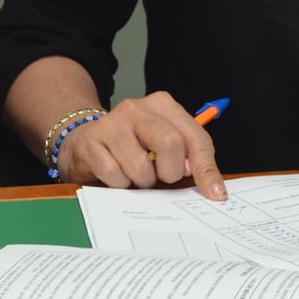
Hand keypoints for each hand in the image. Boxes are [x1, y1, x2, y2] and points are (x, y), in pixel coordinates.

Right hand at [55, 92, 227, 199]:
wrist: (83, 141)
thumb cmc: (132, 146)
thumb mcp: (163, 144)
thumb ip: (189, 158)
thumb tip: (212, 186)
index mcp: (162, 105)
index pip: (196, 137)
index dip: (207, 169)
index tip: (214, 194)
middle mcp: (137, 108)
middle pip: (171, 145)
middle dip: (170, 172)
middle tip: (160, 177)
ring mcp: (111, 123)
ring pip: (141, 166)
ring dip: (142, 181)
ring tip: (135, 174)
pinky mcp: (91, 142)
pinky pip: (115, 176)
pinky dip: (120, 184)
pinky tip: (116, 174)